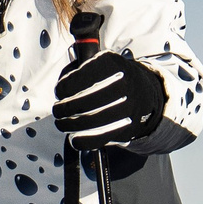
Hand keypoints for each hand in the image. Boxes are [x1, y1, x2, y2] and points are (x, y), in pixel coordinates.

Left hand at [51, 52, 167, 149]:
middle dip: (63, 108)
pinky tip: (75, 138)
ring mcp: (127, 106)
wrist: (144, 93)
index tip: (59, 91)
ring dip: (68, 124)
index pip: (78, 78)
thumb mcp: (98, 63)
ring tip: (62, 123)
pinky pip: (98, 138)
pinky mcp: (127, 126)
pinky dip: (82, 141)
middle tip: (58, 110)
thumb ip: (76, 70)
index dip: (63, 87)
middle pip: (82, 101)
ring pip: (88, 120)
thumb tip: (60, 88)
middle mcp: (122, 83)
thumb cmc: (113, 78)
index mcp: (110, 62)